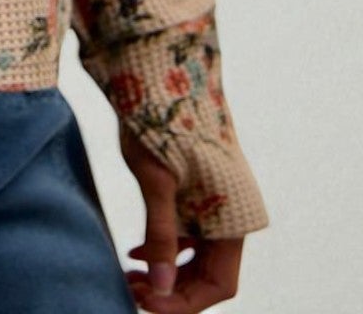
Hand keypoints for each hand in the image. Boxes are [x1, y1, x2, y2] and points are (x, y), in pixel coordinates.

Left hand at [118, 120, 243, 309]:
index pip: (219, 285)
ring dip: (166, 272)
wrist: (160, 71)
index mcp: (233, 217)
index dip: (183, 303)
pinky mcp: (198, 191)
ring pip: (196, 257)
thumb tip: (161, 288)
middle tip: (130, 290)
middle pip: (208, 276)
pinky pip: (188, 234)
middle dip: (171, 290)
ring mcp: (216, 203)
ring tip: (129, 276)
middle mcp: (231, 215)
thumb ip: (161, 236)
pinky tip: (135, 252)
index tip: (145, 303)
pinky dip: (164, 248)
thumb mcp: (156, 181)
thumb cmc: (161, 121)